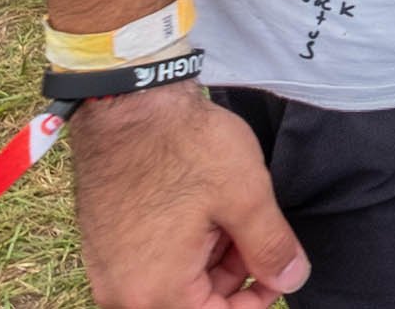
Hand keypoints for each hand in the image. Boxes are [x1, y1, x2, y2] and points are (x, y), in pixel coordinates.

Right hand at [66, 82, 309, 308]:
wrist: (127, 106)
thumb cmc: (185, 147)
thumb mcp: (247, 196)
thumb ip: (272, 248)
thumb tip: (291, 280)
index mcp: (156, 291)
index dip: (255, 299)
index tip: (278, 268)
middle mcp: (123, 292)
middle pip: (193, 304)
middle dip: (232, 275)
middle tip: (249, 226)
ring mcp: (107, 269)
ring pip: (174, 284)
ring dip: (208, 259)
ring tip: (224, 211)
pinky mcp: (103, 246)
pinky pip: (151, 265)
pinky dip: (182, 248)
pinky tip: (199, 212)